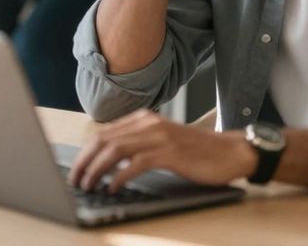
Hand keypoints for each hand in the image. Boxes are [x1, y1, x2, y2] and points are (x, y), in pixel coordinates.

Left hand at [68, 109, 256, 191]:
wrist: (231, 152)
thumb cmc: (197, 151)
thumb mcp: (161, 140)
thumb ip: (138, 143)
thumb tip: (108, 159)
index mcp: (143, 119)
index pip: (103, 133)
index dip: (85, 152)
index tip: (76, 168)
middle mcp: (148, 123)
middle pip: (103, 140)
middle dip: (84, 161)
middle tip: (75, 180)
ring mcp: (159, 137)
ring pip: (115, 150)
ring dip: (96, 169)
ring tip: (88, 184)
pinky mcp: (170, 153)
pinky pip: (136, 164)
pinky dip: (119, 176)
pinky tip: (112, 187)